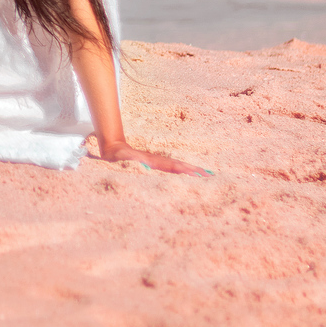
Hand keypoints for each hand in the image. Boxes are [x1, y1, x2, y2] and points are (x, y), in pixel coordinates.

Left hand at [96, 139, 210, 176]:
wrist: (114, 149)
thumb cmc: (118, 159)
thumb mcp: (123, 161)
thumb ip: (134, 163)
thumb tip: (148, 168)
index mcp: (152, 162)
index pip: (172, 167)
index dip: (184, 171)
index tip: (197, 175)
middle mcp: (159, 162)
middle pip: (180, 166)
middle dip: (195, 171)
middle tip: (211, 177)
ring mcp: (160, 163)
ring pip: (179, 166)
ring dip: (193, 171)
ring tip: (208, 176)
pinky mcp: (159, 166)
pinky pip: (175, 169)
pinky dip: (186, 171)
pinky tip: (194, 176)